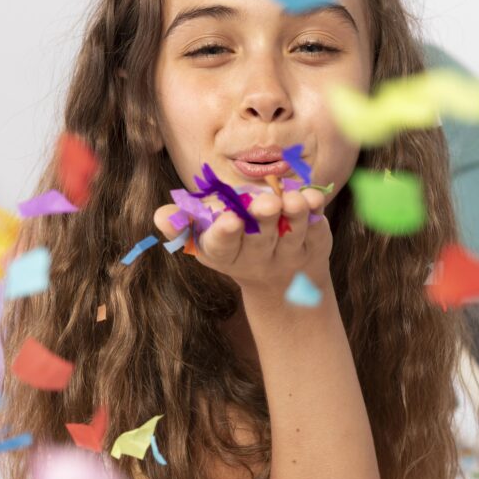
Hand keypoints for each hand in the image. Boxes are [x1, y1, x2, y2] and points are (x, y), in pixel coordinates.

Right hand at [154, 187, 331, 294]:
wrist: (281, 281)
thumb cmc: (233, 244)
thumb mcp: (203, 238)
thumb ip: (181, 224)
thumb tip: (161, 215)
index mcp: (225, 254)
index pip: (222, 247)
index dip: (225, 233)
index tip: (229, 219)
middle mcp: (258, 258)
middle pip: (260, 240)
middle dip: (263, 220)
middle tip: (266, 202)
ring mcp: (288, 254)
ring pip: (293, 234)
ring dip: (295, 215)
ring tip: (293, 198)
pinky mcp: (315, 247)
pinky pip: (318, 230)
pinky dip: (317, 213)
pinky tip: (314, 198)